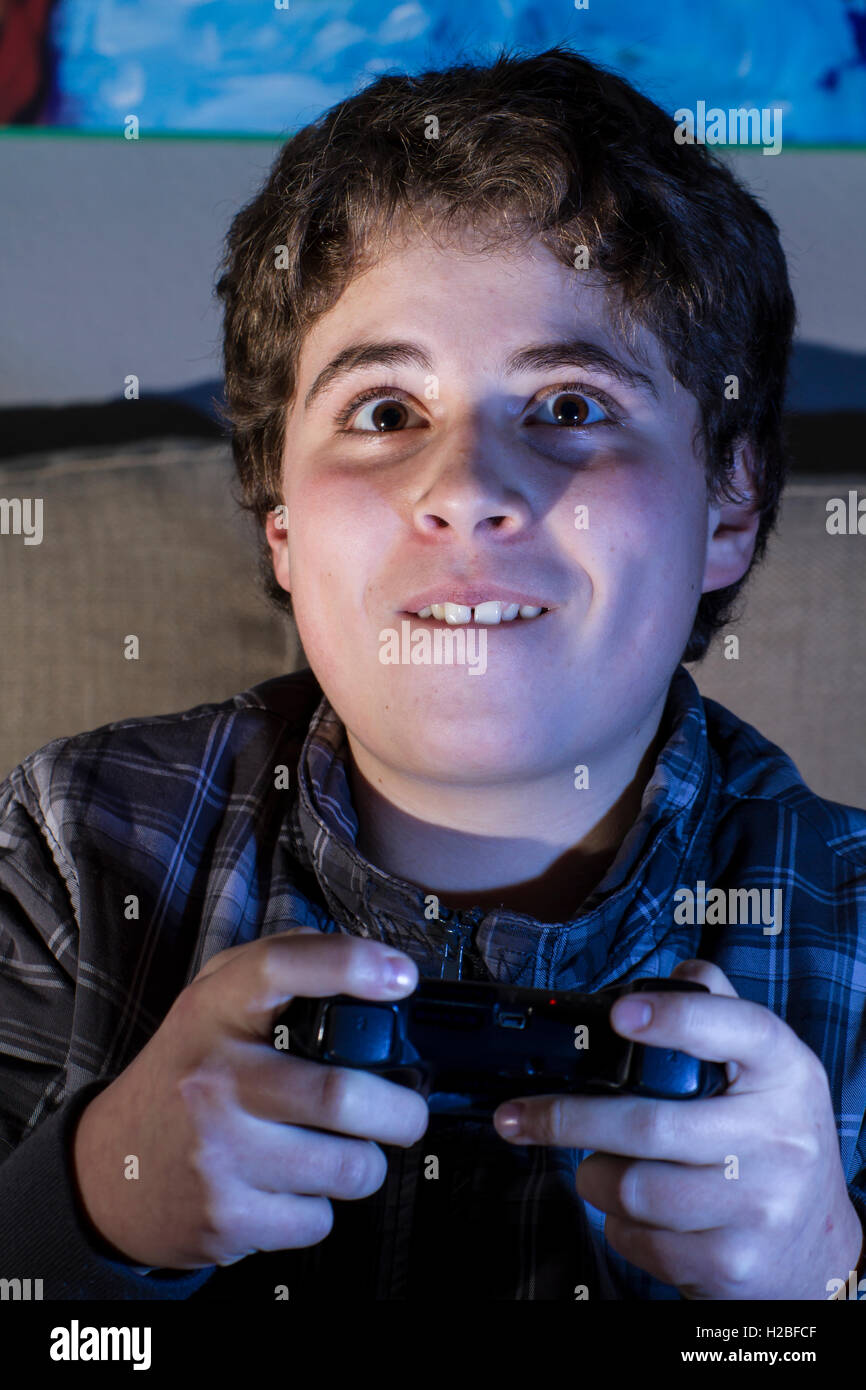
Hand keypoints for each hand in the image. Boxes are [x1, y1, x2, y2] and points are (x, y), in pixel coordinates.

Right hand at [71, 928, 427, 1269]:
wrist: (110, 1171)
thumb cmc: (183, 1075)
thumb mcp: (211, 1001)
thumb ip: (280, 966)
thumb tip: (370, 959)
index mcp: (213, 1013)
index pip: (280, 966)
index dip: (349, 964)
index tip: (400, 977)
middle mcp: (214, 1080)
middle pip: (342, 1095)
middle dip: (401, 1111)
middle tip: (406, 1112)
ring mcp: (217, 1154)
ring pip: (347, 1166)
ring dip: (365, 1162)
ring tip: (342, 1149)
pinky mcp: (225, 1219)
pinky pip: (318, 1219)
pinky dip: (323, 1206)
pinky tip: (293, 1186)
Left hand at [492, 959, 863, 1298]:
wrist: (819, 1244)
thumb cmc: (774, 1138)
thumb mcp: (766, 1069)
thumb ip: (715, 1013)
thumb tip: (662, 979)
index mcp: (784, 1071)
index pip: (733, 1030)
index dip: (673, 1019)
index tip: (619, 1015)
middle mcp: (778, 1138)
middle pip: (648, 1124)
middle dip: (566, 1119)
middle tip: (519, 1115)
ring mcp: (758, 1206)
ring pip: (632, 1189)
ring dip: (593, 1176)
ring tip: (598, 1166)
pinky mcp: (731, 1264)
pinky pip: (640, 1240)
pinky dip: (618, 1224)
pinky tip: (634, 1212)